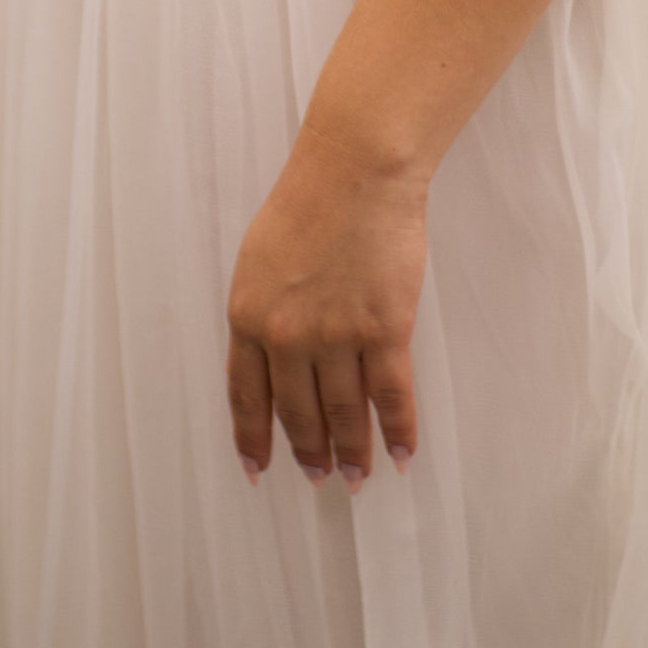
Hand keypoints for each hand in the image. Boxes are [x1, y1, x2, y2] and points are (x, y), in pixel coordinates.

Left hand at [225, 123, 427, 489]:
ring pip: (343, 413)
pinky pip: (391, 394)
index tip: (259, 470)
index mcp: (248, 316)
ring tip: (358, 476)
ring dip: (352, 451)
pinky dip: (398, 429)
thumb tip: (272, 353)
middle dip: (309, 452)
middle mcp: (286, 336)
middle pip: (297, 413)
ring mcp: (335, 336)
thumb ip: (263, 309)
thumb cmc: (309, 199)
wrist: (356, 169)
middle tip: (319, 478)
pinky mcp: (383, 329)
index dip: (253, 438)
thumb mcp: (260, 258)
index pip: (246, 396)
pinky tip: (401, 452)